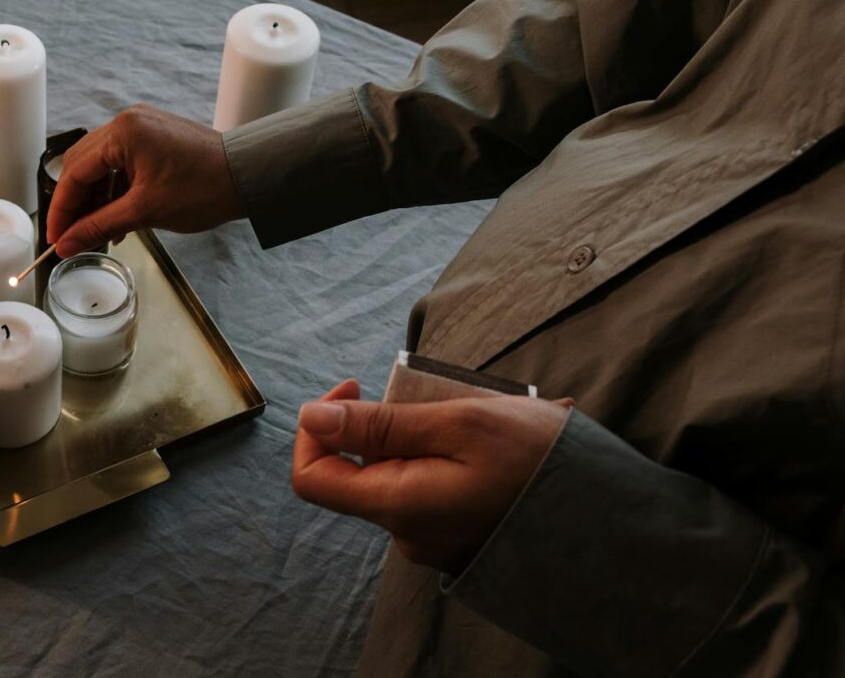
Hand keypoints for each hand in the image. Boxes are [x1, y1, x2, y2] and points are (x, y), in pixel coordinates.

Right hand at [46, 105, 245, 255]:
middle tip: (72, 237)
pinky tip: (118, 220)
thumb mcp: (145, 212)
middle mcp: (128, 122)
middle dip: (76, 204)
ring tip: (98, 234)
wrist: (251, 176)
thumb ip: (99, 226)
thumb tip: (66, 244)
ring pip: (102, 167)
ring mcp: (143, 127)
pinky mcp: (156, 138)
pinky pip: (123, 165)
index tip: (55, 239)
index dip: (61, 210)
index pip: (74, 173)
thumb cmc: (203, 188)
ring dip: (97, 200)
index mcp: (122, 132)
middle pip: (83, 166)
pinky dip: (116, 192)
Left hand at [291, 380, 571, 574]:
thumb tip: (311, 419)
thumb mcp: (460, 423)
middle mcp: (408, 534)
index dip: (318, 428)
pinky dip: (453, 458)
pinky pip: (435, 490)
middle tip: (441, 397)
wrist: (617, 525)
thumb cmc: (541, 465)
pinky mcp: (462, 539)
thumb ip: (380, 425)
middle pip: (362, 471)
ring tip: (488, 417)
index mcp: (398, 507)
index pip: (312, 478)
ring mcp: (435, 541)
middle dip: (390, 423)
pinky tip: (500, 444)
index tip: (355, 386)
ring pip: (403, 475)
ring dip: (429, 437)